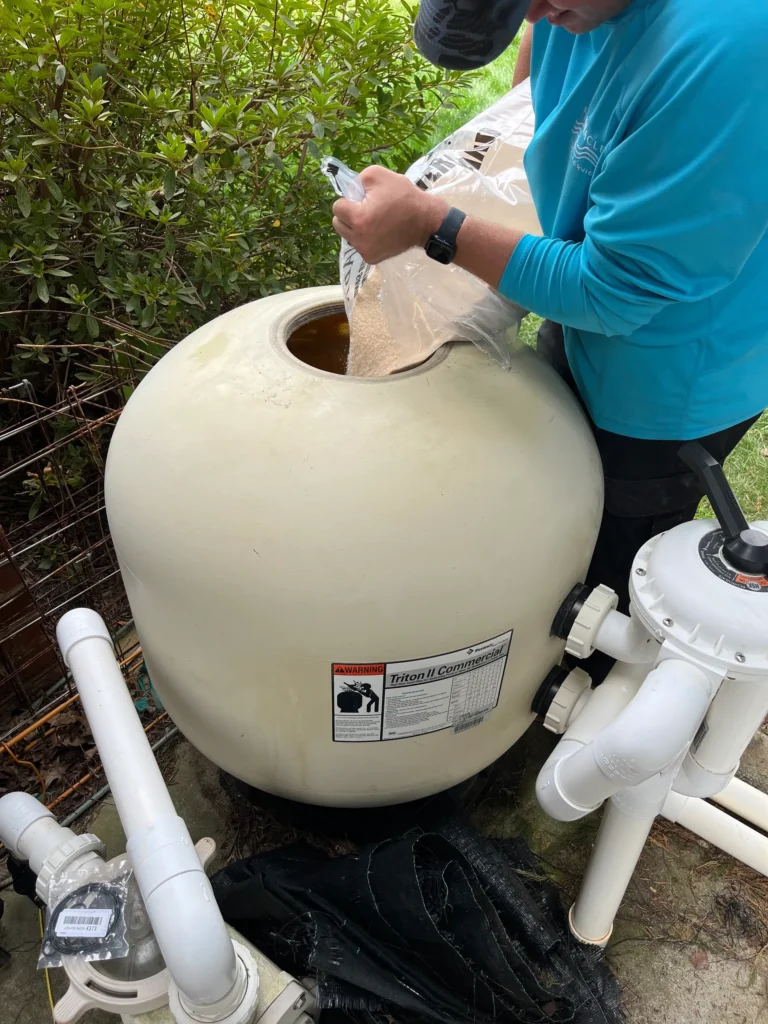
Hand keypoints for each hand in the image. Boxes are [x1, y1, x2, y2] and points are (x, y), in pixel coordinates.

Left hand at [332, 165, 447, 263]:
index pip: (337, 207)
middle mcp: (358, 239)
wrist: (425, 221)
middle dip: (348, 214)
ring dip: (354, 227)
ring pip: (347, 235)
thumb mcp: (378, 175)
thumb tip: (347, 190)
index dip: (349, 200)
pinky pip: (359, 246)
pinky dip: (364, 238)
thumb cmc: (403, 196)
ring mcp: (365, 251)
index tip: (363, 199)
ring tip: (373, 221)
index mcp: (358, 218)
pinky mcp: (372, 259)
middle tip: (367, 209)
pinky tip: (378, 232)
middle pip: (338, 224)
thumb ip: (357, 180)